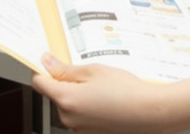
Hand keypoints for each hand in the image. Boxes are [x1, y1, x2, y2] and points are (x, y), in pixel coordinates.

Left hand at [31, 54, 170, 133]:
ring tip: (103, 90)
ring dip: (79, 97)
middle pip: (56, 96)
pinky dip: (89, 109)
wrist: (150, 112)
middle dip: (67, 84)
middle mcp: (68, 118)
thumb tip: (47, 63)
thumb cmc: (126, 91)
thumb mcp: (94, 70)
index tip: (50, 63)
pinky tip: (107, 103)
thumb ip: (66, 69)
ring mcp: (78, 129)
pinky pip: (81, 118)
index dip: (43, 70)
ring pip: (69, 107)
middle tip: (90, 75)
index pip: (39, 83)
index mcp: (66, 99)